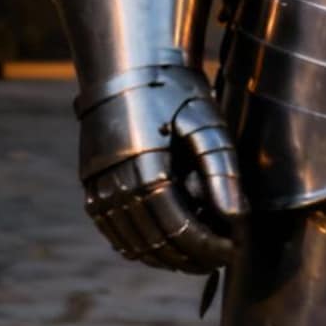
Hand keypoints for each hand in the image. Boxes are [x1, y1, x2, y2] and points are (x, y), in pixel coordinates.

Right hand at [79, 71, 242, 273]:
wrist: (128, 67)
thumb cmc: (174, 91)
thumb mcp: (205, 122)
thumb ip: (221, 171)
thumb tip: (235, 219)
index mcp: (146, 170)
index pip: (179, 229)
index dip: (208, 246)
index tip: (233, 249)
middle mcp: (115, 186)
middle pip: (156, 242)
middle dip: (192, 256)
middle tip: (220, 258)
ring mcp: (98, 189)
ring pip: (134, 245)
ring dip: (167, 258)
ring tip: (197, 257)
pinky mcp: (91, 188)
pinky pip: (115, 232)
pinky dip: (139, 247)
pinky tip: (162, 248)